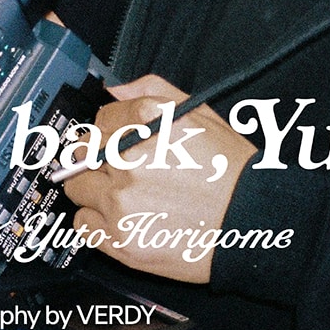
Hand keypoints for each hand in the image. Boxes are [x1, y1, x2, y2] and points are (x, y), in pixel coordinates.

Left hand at [65, 75, 255, 283]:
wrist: (252, 223)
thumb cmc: (230, 170)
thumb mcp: (197, 111)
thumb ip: (150, 90)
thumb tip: (115, 91)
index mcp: (146, 121)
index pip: (100, 118)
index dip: (107, 129)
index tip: (111, 139)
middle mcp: (128, 158)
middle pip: (81, 152)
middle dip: (95, 158)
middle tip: (116, 168)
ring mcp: (122, 200)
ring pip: (77, 188)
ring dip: (94, 189)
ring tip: (122, 195)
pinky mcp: (121, 239)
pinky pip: (83, 225)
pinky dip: (95, 221)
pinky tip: (120, 218)